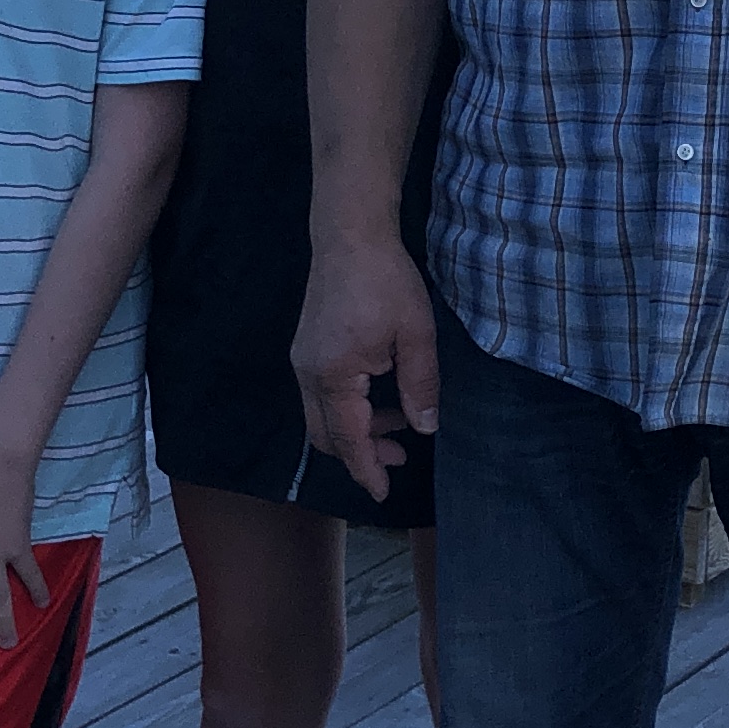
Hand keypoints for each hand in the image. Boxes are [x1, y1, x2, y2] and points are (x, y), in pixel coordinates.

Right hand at [295, 230, 437, 501]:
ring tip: (399, 422)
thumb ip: (420, 386)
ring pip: (321, 416)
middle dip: (360, 454)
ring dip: (356, 428)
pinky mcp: (306, 347)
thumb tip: (425, 428)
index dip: (366, 470)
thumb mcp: (416, 335)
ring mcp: (303, 360)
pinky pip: (321, 394)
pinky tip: (379, 394)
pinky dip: (348, 407)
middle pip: (325, 436)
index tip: (381, 493)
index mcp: (334, 376)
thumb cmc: (385, 281)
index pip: (348, 440)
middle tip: (399, 455)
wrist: (349, 234)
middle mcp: (308, 374)